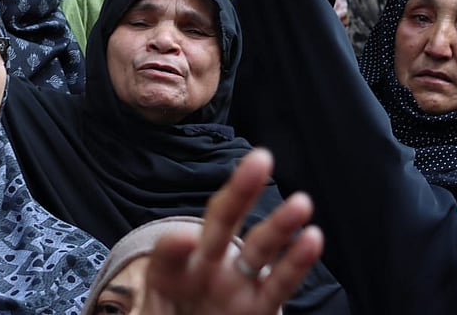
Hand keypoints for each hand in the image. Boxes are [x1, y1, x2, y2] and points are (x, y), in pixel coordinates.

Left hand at [141, 149, 323, 314]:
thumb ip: (143, 311)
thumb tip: (143, 297)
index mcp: (170, 272)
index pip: (169, 253)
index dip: (175, 246)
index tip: (185, 241)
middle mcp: (207, 268)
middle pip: (222, 223)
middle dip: (240, 191)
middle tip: (260, 157)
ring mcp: (235, 284)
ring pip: (259, 248)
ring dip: (281, 225)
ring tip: (302, 202)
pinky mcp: (259, 307)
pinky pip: (280, 283)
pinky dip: (296, 263)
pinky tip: (313, 238)